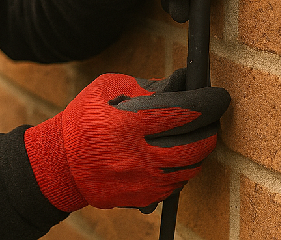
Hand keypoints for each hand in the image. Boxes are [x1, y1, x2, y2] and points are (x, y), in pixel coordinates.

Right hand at [24, 68, 229, 211]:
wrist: (61, 163)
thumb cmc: (84, 118)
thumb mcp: (108, 88)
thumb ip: (146, 86)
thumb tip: (180, 83)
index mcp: (128, 122)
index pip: (182, 111)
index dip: (208, 102)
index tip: (219, 96)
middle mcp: (138, 154)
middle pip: (194, 144)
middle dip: (211, 127)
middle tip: (213, 116)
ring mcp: (143, 180)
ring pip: (190, 167)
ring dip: (200, 149)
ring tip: (197, 134)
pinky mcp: (144, 197)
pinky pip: (177, 184)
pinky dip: (184, 168)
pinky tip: (179, 154)